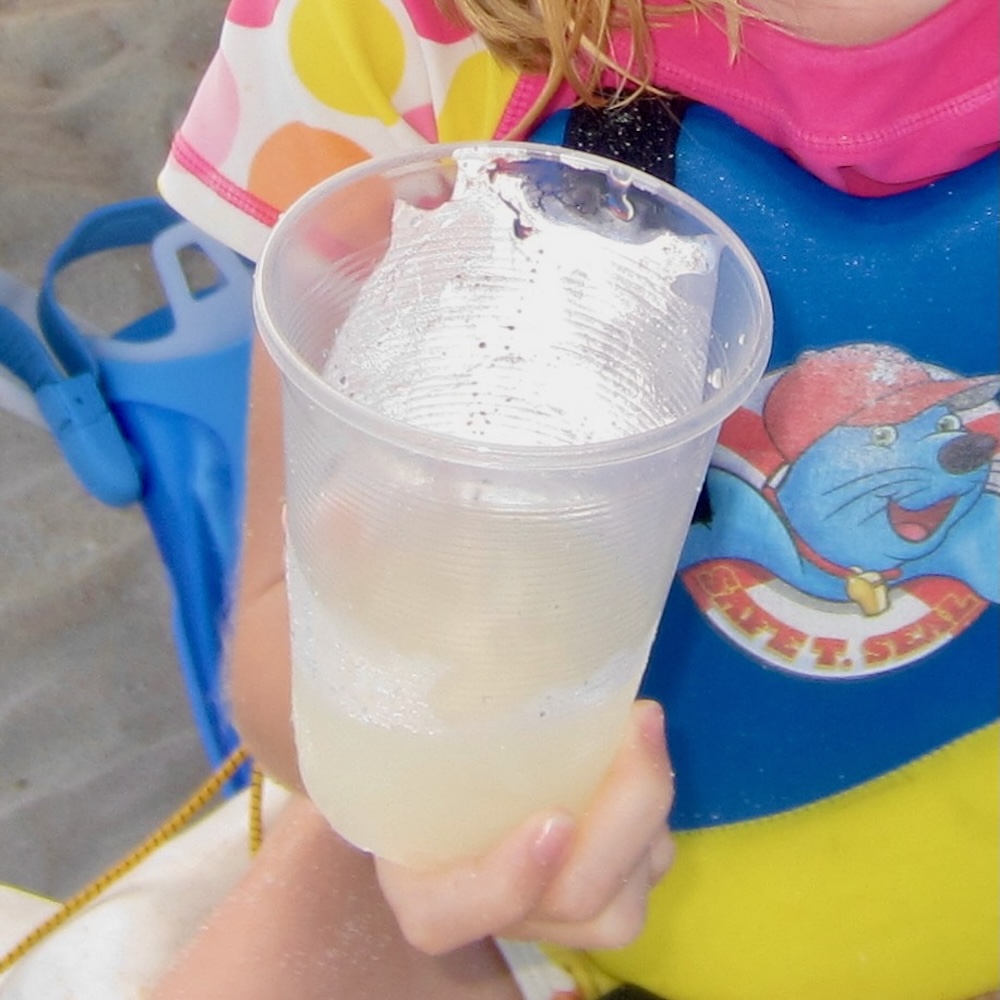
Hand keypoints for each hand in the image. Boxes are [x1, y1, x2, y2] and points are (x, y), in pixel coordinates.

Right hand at [375, 699, 673, 954]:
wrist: (443, 759)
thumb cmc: (413, 738)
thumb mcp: (400, 714)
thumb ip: (410, 685)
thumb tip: (385, 576)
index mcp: (419, 881)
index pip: (445, 919)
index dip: (504, 886)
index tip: (553, 821)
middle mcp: (488, 912)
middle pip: (571, 905)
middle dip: (622, 821)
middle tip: (639, 723)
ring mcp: (549, 911)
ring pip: (620, 906)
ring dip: (647, 818)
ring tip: (641, 731)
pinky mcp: (597, 893)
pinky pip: (645, 876)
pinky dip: (654, 818)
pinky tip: (640, 751)